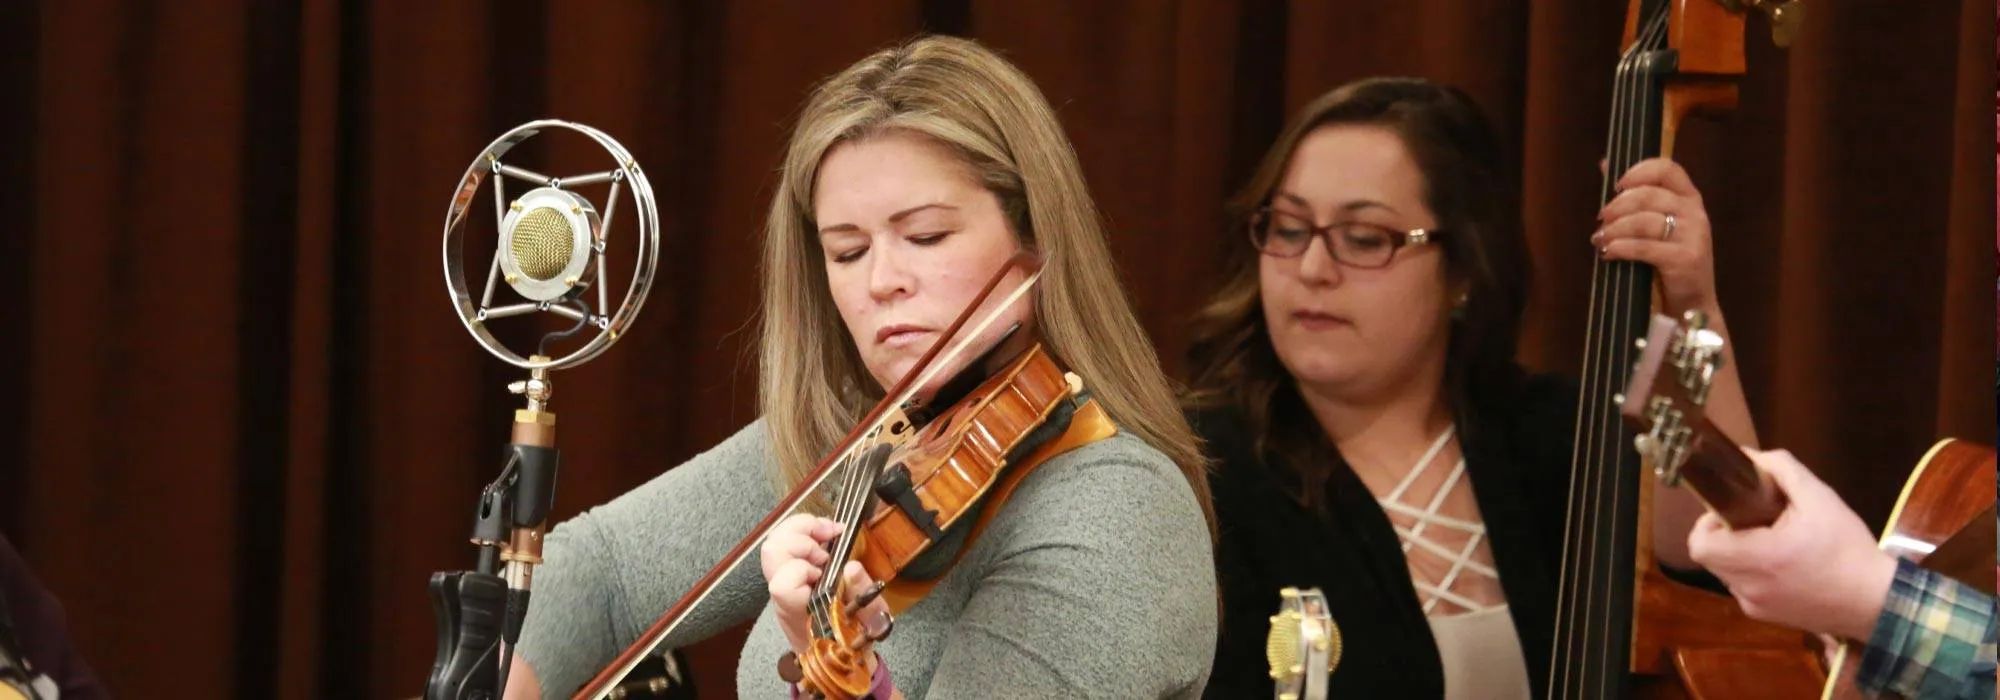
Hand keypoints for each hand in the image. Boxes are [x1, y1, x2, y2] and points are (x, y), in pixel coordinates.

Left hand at [760, 514, 890, 655]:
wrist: (835, 657)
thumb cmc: (852, 643)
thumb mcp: (870, 625)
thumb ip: (863, 597)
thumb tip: (851, 567)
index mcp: (799, 612)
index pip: (783, 584)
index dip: (803, 568)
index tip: (828, 567)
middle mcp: (784, 595)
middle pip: (772, 551)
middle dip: (802, 534)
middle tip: (830, 537)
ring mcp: (782, 581)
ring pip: (775, 542)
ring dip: (803, 529)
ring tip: (828, 535)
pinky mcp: (788, 572)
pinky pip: (786, 543)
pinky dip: (805, 532)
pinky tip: (826, 538)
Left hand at [1593, 157, 1718, 315]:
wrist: (1692, 302)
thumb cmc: (1668, 259)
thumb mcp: (1656, 224)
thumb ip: (1634, 194)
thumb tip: (1604, 163)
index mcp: (1689, 198)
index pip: (1667, 169)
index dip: (1639, 172)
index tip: (1617, 185)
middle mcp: (1695, 212)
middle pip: (1648, 195)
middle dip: (1617, 206)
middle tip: (1600, 219)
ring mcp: (1693, 235)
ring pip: (1643, 221)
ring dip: (1614, 229)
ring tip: (1599, 239)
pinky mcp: (1685, 258)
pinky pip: (1644, 247)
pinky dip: (1619, 248)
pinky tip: (1607, 253)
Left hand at [1686, 449, 1897, 640]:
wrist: (1878, 601)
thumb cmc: (1848, 547)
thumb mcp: (1820, 498)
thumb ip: (1781, 469)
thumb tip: (1748, 455)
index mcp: (1756, 558)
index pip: (1699, 543)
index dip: (1708, 523)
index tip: (1735, 510)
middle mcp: (1748, 587)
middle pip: (1710, 556)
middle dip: (1726, 534)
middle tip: (1758, 522)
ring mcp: (1755, 606)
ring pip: (1726, 573)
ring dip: (1740, 555)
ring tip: (1775, 543)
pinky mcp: (1766, 618)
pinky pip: (1745, 590)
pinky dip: (1755, 574)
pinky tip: (1786, 567)